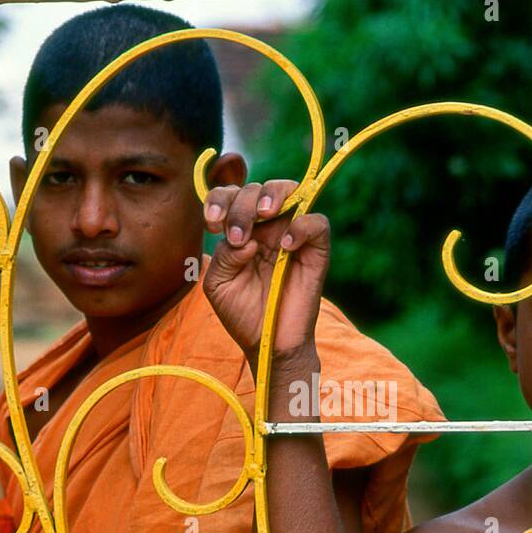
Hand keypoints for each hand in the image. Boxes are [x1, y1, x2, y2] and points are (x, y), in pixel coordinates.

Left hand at [202, 179, 329, 369]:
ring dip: (272, 196)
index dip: (220, 200)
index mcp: (241, 230)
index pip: (231, 196)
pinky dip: (302, 226)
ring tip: (264, 214)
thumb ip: (223, 257)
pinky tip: (286, 246)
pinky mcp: (316, 250)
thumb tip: (247, 241)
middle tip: (236, 236)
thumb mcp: (218, 284)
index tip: (213, 224)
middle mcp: (267, 227)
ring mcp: (293, 235)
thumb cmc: (242, 313)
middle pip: (256, 190)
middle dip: (242, 205)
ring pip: (290, 190)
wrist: (268, 342)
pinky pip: (318, 222)